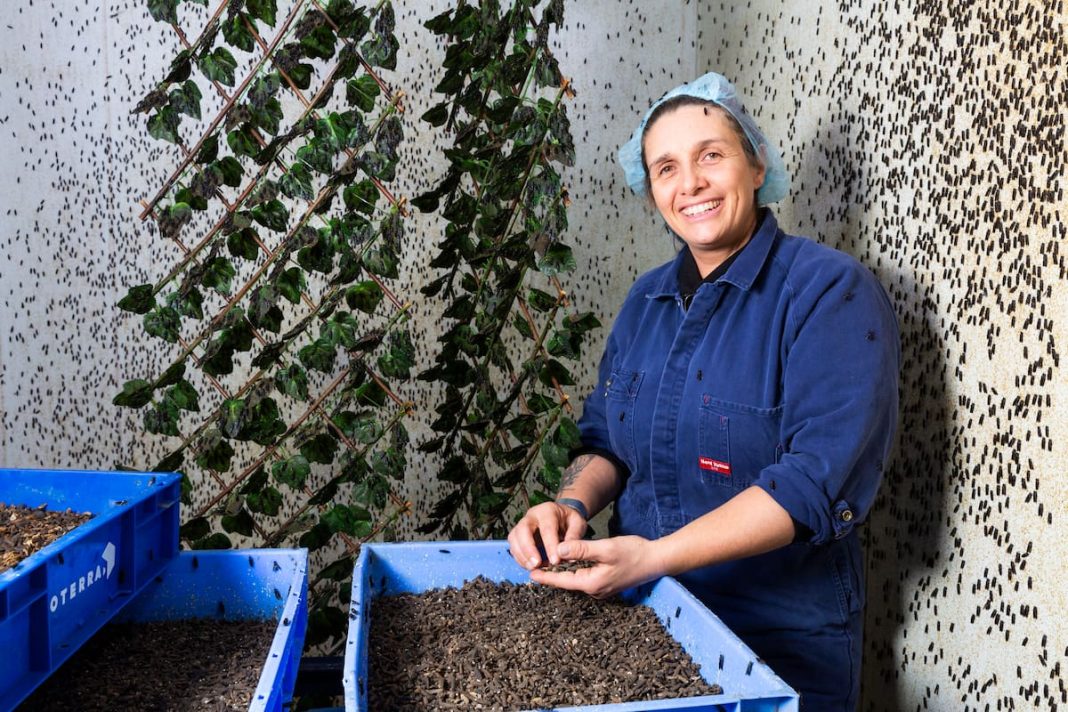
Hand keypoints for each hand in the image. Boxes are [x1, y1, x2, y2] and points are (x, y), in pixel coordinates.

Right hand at [507, 501, 586, 569]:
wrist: (561, 515)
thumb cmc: (569, 520)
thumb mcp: (578, 523)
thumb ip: (574, 536)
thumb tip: (568, 555)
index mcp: (548, 511)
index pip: (547, 528)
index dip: (550, 546)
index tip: (555, 561)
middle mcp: (532, 515)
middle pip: (523, 530)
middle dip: (528, 549)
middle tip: (537, 565)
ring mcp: (522, 524)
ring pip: (514, 538)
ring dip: (521, 555)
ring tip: (532, 568)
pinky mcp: (518, 534)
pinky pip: (513, 545)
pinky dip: (519, 557)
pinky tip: (528, 566)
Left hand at [529, 535, 664, 598]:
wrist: (657, 560)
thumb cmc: (634, 552)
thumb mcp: (606, 548)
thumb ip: (581, 549)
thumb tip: (558, 550)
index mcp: (592, 583)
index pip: (563, 581)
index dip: (546, 576)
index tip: (530, 574)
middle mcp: (595, 590)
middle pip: (568, 581)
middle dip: (552, 574)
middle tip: (535, 565)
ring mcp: (602, 588)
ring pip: (578, 578)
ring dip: (564, 572)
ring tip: (548, 564)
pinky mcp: (608, 583)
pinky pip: (587, 577)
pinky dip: (576, 570)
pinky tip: (571, 562)